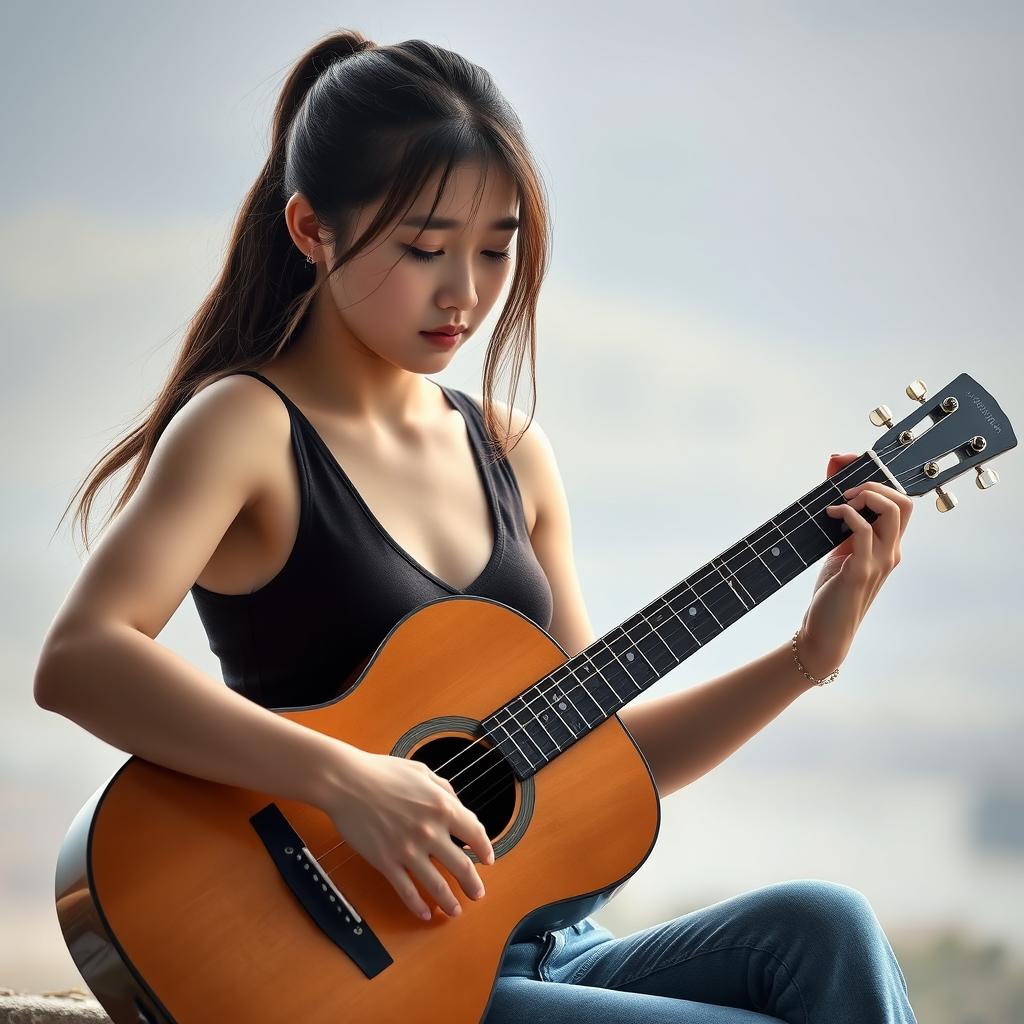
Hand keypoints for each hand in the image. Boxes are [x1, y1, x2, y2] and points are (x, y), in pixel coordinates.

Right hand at [321, 747, 494, 921]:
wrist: (347, 781)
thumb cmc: (382, 772)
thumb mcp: (422, 771)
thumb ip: (444, 789)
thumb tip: (457, 804)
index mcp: (442, 806)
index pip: (475, 834)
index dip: (484, 849)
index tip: (487, 859)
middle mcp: (429, 831)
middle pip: (461, 866)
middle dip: (472, 884)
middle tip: (477, 893)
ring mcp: (407, 849)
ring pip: (437, 885)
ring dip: (449, 902)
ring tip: (455, 911)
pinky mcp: (385, 862)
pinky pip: (406, 891)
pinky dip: (417, 906)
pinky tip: (424, 913)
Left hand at [796, 452, 913, 678]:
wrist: (825, 632)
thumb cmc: (833, 593)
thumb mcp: (840, 552)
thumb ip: (844, 527)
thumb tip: (834, 495)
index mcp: (888, 547)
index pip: (900, 503)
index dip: (878, 479)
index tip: (848, 467)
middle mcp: (891, 552)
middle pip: (904, 501)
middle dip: (875, 483)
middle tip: (845, 490)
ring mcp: (879, 561)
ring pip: (892, 511)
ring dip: (864, 495)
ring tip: (840, 502)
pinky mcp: (861, 571)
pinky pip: (863, 530)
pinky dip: (847, 514)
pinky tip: (830, 515)